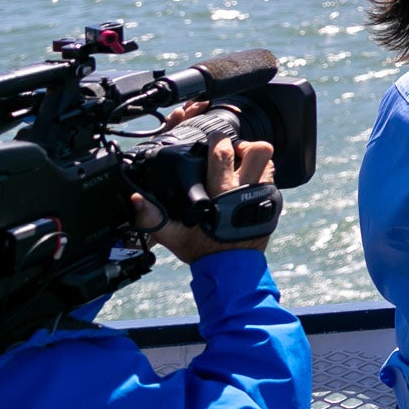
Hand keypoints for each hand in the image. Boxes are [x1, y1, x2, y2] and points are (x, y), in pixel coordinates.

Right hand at [131, 135, 276, 262]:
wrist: (231, 271)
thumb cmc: (202, 251)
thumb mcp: (173, 236)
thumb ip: (153, 217)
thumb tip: (136, 199)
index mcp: (220, 196)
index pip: (223, 155)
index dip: (217, 140)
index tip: (212, 138)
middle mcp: (245, 191)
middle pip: (258, 150)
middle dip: (243, 145)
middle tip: (231, 151)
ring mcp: (263, 196)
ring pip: (269, 161)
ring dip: (255, 159)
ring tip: (240, 165)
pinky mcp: (273, 202)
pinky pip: (272, 178)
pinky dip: (261, 175)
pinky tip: (247, 182)